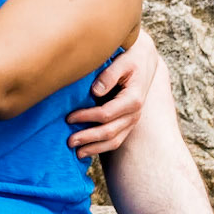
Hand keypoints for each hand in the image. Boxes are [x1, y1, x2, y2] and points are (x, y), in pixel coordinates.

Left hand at [66, 29, 159, 159]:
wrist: (144, 61)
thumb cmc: (130, 59)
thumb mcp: (121, 62)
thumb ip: (109, 75)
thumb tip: (95, 91)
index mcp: (133, 99)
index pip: (106, 114)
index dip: (86, 117)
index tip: (68, 117)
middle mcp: (135, 113)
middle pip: (110, 132)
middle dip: (88, 138)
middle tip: (69, 141)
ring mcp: (132, 120)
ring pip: (114, 141)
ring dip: (95, 148)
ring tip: (77, 153)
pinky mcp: (127, 123)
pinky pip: (116, 140)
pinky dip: (102, 147)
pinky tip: (87, 150)